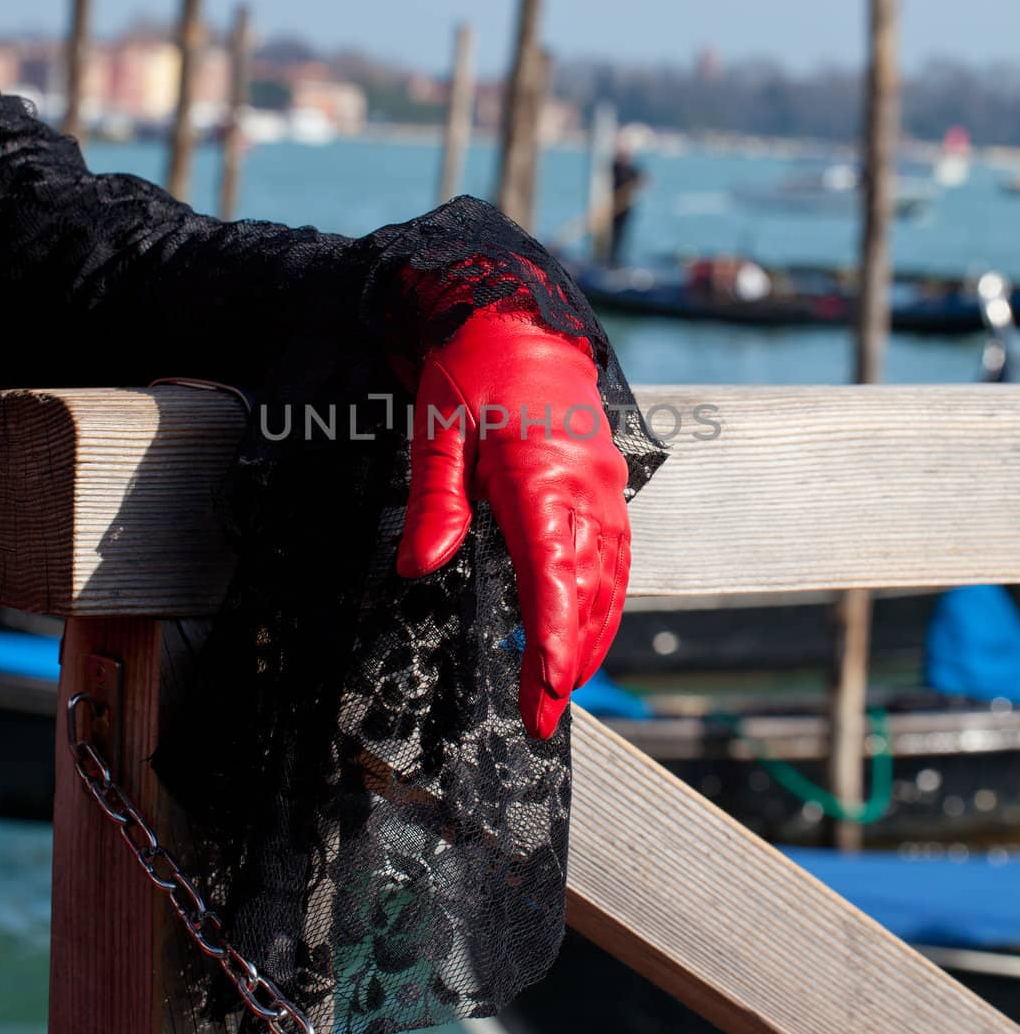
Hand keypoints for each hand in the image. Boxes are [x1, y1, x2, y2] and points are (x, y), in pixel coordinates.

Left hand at [396, 314, 629, 738]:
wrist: (521, 316)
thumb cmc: (473, 367)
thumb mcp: (436, 427)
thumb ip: (435, 499)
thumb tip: (420, 567)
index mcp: (541, 470)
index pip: (555, 569)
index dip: (555, 636)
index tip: (548, 688)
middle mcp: (586, 484)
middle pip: (588, 587)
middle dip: (569, 658)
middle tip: (541, 718)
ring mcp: (604, 486)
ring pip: (610, 577)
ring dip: (593, 636)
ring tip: (563, 692)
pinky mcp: (606, 486)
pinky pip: (614, 556)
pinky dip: (603, 601)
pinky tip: (587, 632)